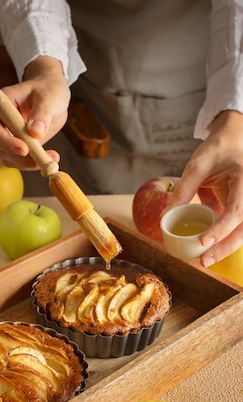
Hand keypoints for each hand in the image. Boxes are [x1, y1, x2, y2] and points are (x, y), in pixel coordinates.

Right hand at [0, 56, 70, 169]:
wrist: (52, 94)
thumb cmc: (48, 89)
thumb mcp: (49, 96)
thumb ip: (42, 112)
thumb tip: (36, 131)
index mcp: (1, 105)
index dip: (4, 140)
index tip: (23, 148)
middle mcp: (0, 122)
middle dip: (17, 157)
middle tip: (40, 159)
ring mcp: (8, 136)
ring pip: (8, 158)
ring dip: (27, 163)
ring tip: (51, 159)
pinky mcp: (18, 146)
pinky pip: (20, 161)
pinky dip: (33, 164)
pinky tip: (50, 158)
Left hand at [169, 110, 242, 265]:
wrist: (234, 139)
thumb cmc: (218, 149)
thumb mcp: (198, 164)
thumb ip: (185, 188)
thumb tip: (166, 216)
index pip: (236, 210)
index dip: (221, 229)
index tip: (204, 241)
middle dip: (226, 248)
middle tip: (204, 262)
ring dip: (227, 248)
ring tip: (206, 260)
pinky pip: (240, 228)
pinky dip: (227, 240)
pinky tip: (213, 250)